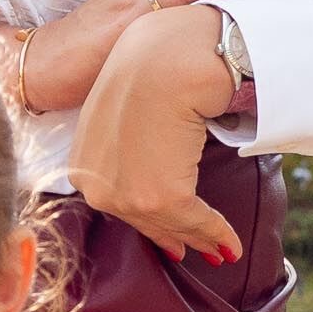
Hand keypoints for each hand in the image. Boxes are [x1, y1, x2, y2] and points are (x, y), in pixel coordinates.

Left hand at [63, 4, 243, 263]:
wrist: (166, 59)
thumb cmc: (150, 69)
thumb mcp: (121, 107)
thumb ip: (124, 139)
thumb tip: (144, 155)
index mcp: (80, 162)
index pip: (115, 202)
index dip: (145, 222)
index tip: (167, 240)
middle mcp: (94, 185)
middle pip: (142, 219)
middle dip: (171, 237)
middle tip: (191, 252)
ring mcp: (124, 195)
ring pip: (170, 224)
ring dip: (200, 238)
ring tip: (221, 250)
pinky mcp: (159, 197)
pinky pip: (195, 221)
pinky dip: (217, 234)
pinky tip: (231, 244)